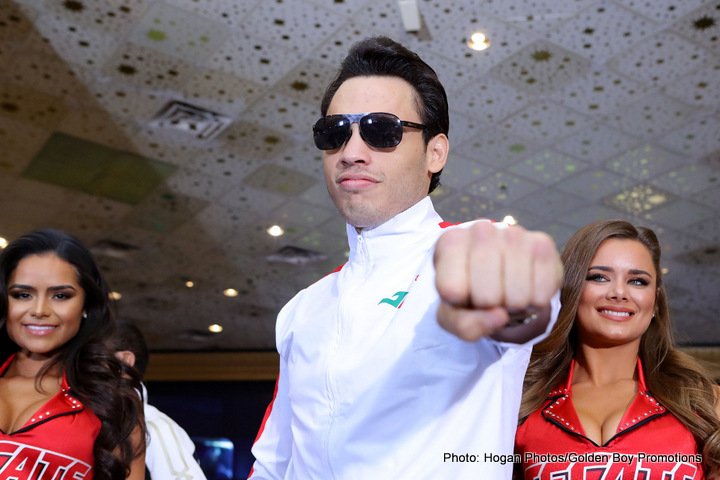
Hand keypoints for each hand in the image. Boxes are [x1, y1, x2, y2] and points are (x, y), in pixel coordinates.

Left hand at [434, 221, 561, 340]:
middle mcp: (480, 230)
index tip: (462, 293)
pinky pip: (542, 293)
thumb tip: (500, 316)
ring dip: (514, 306)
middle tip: (489, 296)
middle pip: (487, 296)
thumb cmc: (469, 294)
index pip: (453, 291)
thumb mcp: (453, 315)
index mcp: (449, 243)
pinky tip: (526, 286)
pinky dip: (536, 302)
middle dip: (489, 307)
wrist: (500, 276)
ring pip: (517, 296)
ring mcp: (514, 233)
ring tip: (507, 291)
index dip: (461, 304)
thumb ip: (464, 325)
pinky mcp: (542, 243)